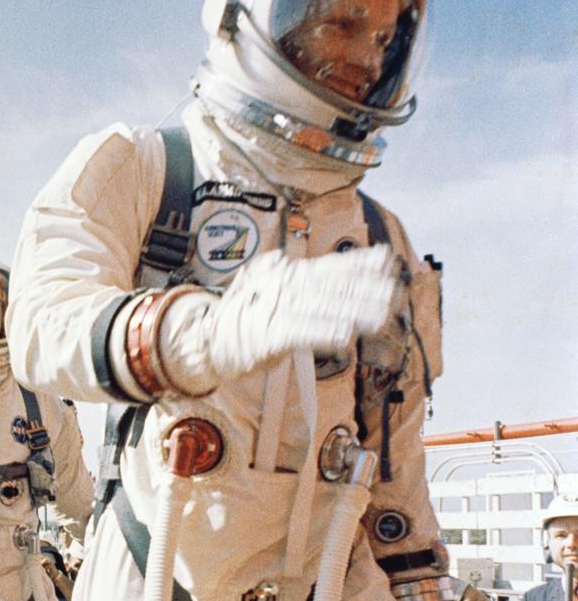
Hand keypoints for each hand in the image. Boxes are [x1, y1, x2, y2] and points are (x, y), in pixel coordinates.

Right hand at [157, 244, 400, 395]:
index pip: (330, 267)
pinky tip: (344, 336)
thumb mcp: (273, 290)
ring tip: (382, 316)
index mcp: (288, 276)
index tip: (388, 261)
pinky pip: (298, 334)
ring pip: (321, 309)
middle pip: (331, 287)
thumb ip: (302, 282)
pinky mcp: (266, 336)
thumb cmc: (244, 318)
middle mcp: (283, 287)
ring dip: (354, 313)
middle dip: (367, 290)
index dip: (361, 264)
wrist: (204, 339)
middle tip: (396, 293)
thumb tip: (335, 269)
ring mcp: (274, 310)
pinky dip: (322, 334)